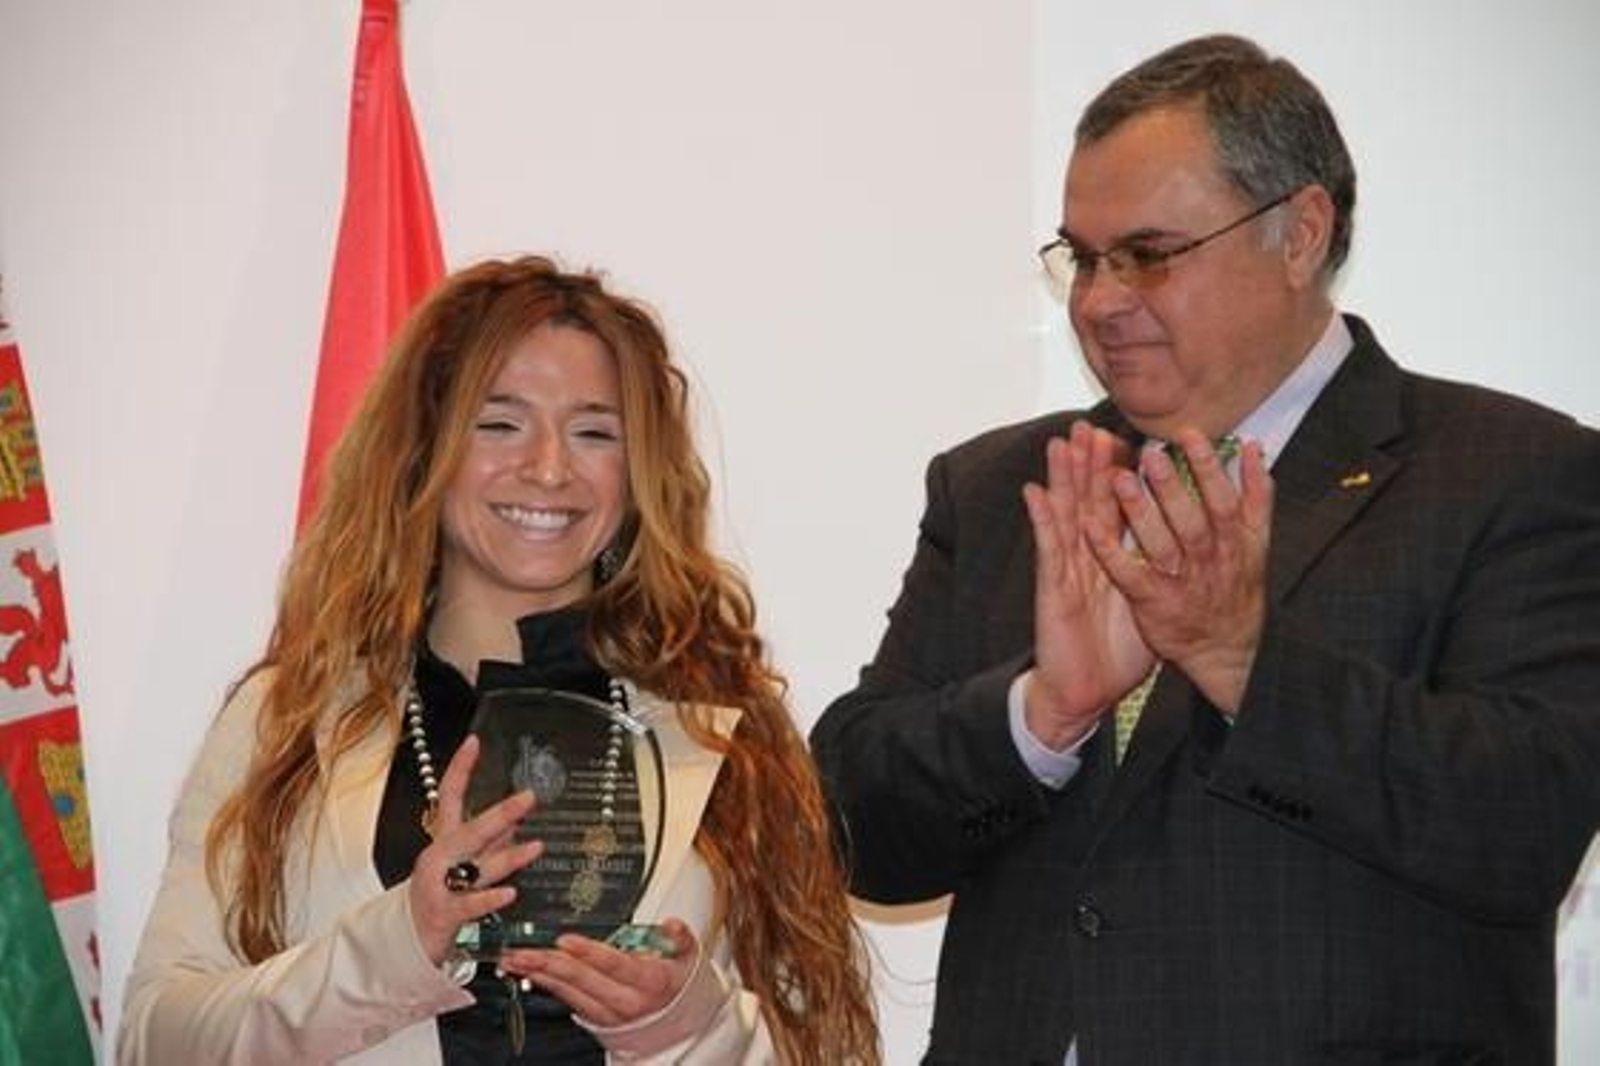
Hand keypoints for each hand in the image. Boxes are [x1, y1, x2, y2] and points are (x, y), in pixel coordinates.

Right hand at [408, 735, 542, 964]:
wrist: (402, 940)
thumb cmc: (437, 896)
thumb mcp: (461, 862)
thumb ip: (487, 841)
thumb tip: (516, 818)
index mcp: (443, 841)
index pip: (449, 797)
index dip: (460, 768)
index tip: (474, 743)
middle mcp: (439, 858)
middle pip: (469, 830)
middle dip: (500, 813)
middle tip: (528, 798)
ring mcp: (439, 885)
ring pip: (476, 867)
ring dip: (508, 857)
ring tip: (535, 848)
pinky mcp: (444, 914)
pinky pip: (470, 905)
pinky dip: (490, 899)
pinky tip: (509, 893)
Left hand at [499, 919, 697, 1027]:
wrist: (678, 1025)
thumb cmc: (677, 983)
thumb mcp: (688, 957)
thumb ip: (680, 938)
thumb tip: (671, 925)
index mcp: (650, 982)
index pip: (617, 966)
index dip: (591, 953)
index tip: (567, 941)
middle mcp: (626, 1001)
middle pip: (583, 981)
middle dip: (550, 965)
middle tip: (524, 951)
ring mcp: (607, 1012)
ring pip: (569, 991)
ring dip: (539, 974)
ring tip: (514, 958)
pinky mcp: (593, 1016)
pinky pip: (566, 998)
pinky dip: (545, 983)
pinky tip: (528, 970)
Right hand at [1021, 420, 1155, 746]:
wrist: (1084, 692)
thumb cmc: (1116, 654)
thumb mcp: (1148, 606)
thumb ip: (1158, 574)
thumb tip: (1185, 554)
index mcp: (1111, 560)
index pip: (1115, 508)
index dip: (1119, 474)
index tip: (1127, 438)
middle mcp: (1086, 559)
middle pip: (1087, 501)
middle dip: (1088, 463)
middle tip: (1089, 425)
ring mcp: (1067, 570)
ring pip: (1065, 514)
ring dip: (1061, 477)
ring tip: (1060, 442)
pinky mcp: (1052, 588)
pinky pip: (1048, 549)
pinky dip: (1040, 518)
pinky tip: (1033, 490)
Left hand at [1083, 429, 1273, 713]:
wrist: (1227, 650)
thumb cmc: (1237, 587)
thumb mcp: (1258, 542)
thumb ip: (1257, 495)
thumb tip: (1252, 446)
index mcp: (1233, 541)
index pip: (1222, 499)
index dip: (1208, 468)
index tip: (1189, 435)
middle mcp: (1208, 560)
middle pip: (1190, 519)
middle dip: (1171, 486)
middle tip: (1150, 453)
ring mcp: (1180, 582)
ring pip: (1159, 544)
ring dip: (1139, 512)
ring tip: (1118, 479)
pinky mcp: (1152, 602)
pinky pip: (1129, 575)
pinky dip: (1110, 551)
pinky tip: (1088, 526)